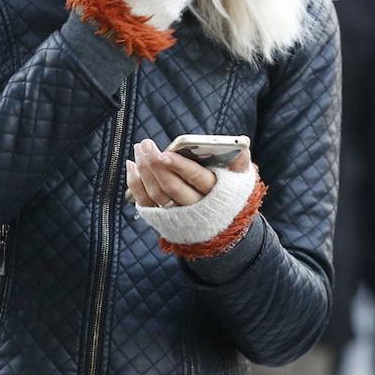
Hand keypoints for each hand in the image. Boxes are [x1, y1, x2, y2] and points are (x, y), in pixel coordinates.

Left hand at [126, 138, 251, 207]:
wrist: (222, 229)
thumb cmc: (230, 195)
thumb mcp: (241, 181)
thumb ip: (241, 164)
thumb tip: (242, 149)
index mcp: (215, 194)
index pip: (196, 178)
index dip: (180, 166)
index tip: (165, 153)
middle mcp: (195, 207)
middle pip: (172, 188)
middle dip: (156, 165)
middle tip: (146, 144)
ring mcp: (177, 215)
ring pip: (156, 194)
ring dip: (145, 170)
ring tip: (140, 149)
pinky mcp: (162, 219)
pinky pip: (145, 203)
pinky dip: (135, 184)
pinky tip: (132, 165)